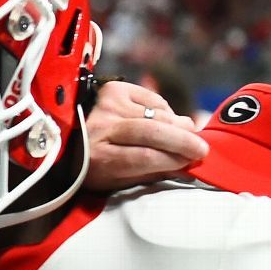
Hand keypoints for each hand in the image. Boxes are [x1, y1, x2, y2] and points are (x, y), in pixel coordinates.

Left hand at [83, 81, 208, 191]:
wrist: (68, 138)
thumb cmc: (97, 166)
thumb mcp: (118, 180)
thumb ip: (151, 172)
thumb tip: (187, 166)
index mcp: (98, 158)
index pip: (144, 157)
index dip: (172, 159)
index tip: (192, 162)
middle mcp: (101, 128)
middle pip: (152, 131)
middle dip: (183, 140)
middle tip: (202, 148)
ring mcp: (107, 105)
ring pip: (156, 114)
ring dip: (178, 125)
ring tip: (188, 133)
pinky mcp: (114, 89)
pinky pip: (152, 99)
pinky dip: (165, 110)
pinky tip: (165, 119)